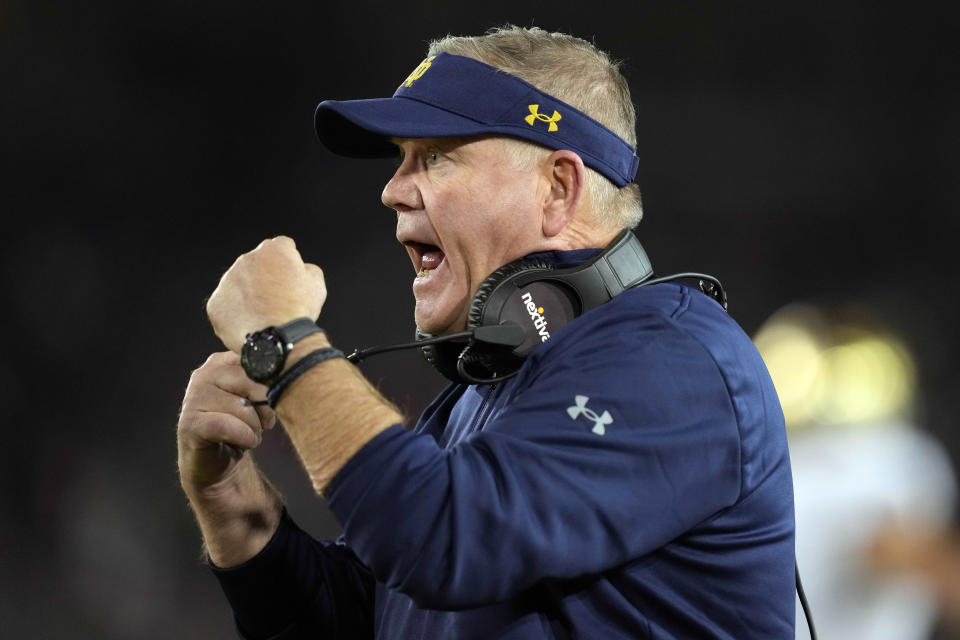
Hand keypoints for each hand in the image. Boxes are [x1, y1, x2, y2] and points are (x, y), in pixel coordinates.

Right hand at [177, 351, 275, 492]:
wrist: (219, 464)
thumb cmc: (240, 426)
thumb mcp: (256, 397)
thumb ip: (265, 379)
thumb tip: (287, 372)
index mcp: (222, 362)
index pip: (257, 362)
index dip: (273, 383)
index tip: (274, 400)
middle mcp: (204, 374)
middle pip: (252, 384)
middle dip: (265, 409)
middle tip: (263, 424)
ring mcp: (193, 397)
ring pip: (243, 407)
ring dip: (254, 428)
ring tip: (248, 434)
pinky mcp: (189, 423)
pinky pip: (230, 427)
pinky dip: (245, 439)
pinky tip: (241, 443)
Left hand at [206, 236, 326, 352]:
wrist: (278, 337)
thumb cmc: (299, 310)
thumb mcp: (317, 284)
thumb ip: (306, 269)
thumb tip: (300, 270)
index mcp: (273, 250)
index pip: (282, 247)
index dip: (289, 263)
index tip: (291, 278)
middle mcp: (246, 259)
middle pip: (257, 266)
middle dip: (265, 278)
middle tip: (277, 300)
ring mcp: (227, 281)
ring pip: (238, 285)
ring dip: (248, 296)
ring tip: (264, 316)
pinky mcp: (216, 304)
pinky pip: (226, 307)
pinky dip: (236, 314)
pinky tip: (251, 324)